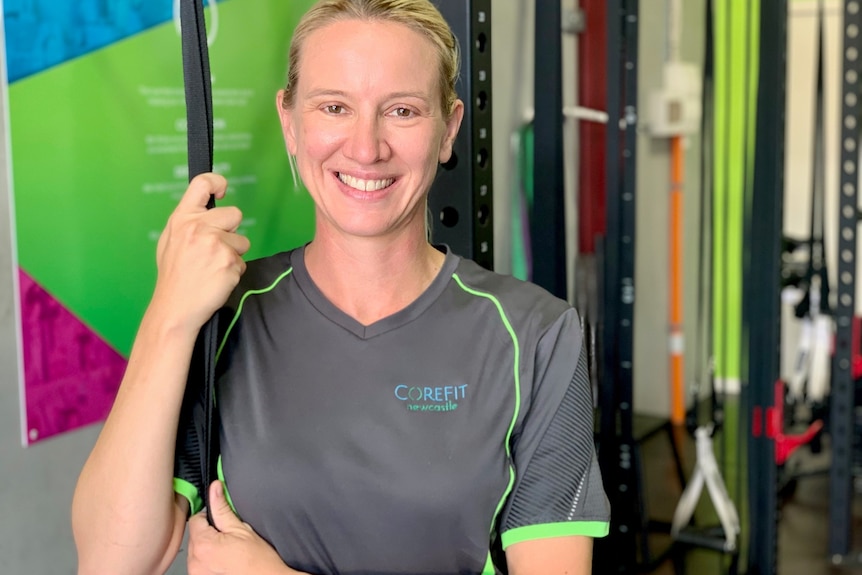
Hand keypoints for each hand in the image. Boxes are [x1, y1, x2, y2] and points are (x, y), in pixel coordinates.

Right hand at [151, 173, 250, 332]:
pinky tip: (217, 280)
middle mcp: (199, 226)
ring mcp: (215, 244)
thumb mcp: (171, 241)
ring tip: (213, 268)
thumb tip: (207, 207)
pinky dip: (233, 271)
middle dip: (231, 231)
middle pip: (235, 214)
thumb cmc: (174, 276)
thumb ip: (189, 222)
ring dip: (234, 254)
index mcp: (183, 219)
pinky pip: (242, 262)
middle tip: (214, 250)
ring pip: (242, 241)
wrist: (175, 308)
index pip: (201, 184)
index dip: (217, 181)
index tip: (222, 190)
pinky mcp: (229, 262)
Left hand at [188, 481, 296, 574]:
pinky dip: (208, 559)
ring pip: (196, 549)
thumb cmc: (258, 560)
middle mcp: (195, 561)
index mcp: (203, 545)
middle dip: (209, 532)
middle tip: (229, 536)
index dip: (210, 515)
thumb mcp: (241, 528)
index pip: (195, 518)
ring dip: (208, 546)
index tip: (222, 520)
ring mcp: (197, 573)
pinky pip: (199, 563)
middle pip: (195, 535)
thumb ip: (223, 508)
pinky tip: (224, 560)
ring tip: (228, 550)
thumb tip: (215, 488)